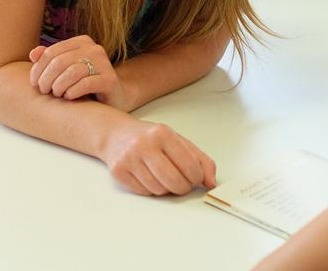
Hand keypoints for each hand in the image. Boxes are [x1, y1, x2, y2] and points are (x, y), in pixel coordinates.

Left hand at [29, 35, 129, 110]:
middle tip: (44, 91)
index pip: (51, 52)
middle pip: (60, 62)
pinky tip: (69, 97)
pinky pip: (86, 84)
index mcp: (82, 42)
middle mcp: (94, 49)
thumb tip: (33, 54)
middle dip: (47, 79)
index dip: (38, 68)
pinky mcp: (110, 80)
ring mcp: (104, 63)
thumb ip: (49, 60)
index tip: (34, 83)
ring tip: (57, 94)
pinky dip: (73, 92)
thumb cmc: (84, 83)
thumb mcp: (65, 70)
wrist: (114, 97)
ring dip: (59, 86)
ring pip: (72, 72)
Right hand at [99, 118, 216, 195]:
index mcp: (163, 133)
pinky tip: (150, 177)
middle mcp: (144, 144)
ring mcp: (129, 158)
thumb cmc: (152, 139)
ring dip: (167, 189)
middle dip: (183, 188)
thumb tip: (211, 183)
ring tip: (164, 177)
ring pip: (159, 190)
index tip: (195, 177)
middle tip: (182, 183)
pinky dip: (152, 190)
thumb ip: (200, 160)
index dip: (197, 177)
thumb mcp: (178, 141)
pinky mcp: (118, 172)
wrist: (116, 135)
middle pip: (174, 181)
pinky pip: (144, 192)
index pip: (190, 165)